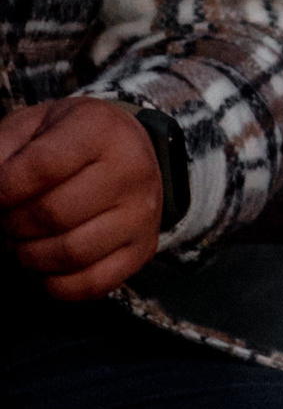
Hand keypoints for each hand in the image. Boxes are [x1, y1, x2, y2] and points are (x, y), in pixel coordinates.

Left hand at [0, 97, 168, 299]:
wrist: (128, 151)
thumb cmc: (72, 140)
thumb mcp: (34, 125)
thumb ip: (3, 150)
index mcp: (101, 130)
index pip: (43, 167)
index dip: (5, 189)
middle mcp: (131, 170)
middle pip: (54, 214)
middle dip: (13, 224)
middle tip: (5, 219)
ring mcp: (141, 214)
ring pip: (71, 253)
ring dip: (30, 255)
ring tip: (21, 241)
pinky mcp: (142, 249)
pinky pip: (92, 283)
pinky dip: (55, 283)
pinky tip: (44, 264)